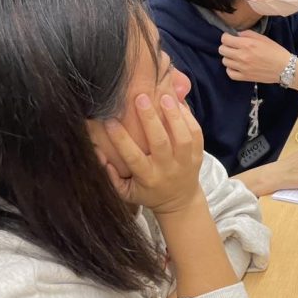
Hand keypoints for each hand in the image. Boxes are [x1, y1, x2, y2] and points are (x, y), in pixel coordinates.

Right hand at [99, 93, 204, 213]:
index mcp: (148, 177)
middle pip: (161, 142)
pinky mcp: (198, 156)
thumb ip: (111, 176)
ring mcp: (185, 162)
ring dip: (174, 116)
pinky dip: (190, 118)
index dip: (121, 139)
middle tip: (140, 98)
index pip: (133, 157)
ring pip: (183, 138)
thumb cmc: (148, 193)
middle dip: (150, 119)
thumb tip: (99, 154)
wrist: (179, 201)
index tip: (109, 121)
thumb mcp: (126, 192)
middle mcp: (168, 169)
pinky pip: (197, 135)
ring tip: (164, 96)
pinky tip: (179, 103)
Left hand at [219, 31, 290, 83]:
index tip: (231, 38)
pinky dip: (231, 69)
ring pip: (224, 61)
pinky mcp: (245, 77)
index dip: (227, 37)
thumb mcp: (263, 38)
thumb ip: (248, 34)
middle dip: (226, 47)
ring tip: (236, 57)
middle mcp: (242, 56)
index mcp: (246, 44)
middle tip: (233, 48)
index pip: (225, 39)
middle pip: (222, 50)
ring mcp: (242, 68)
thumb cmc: (276, 51)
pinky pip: (229, 73)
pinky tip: (236, 66)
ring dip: (229, 58)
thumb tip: (237, 35)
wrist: (285, 68)